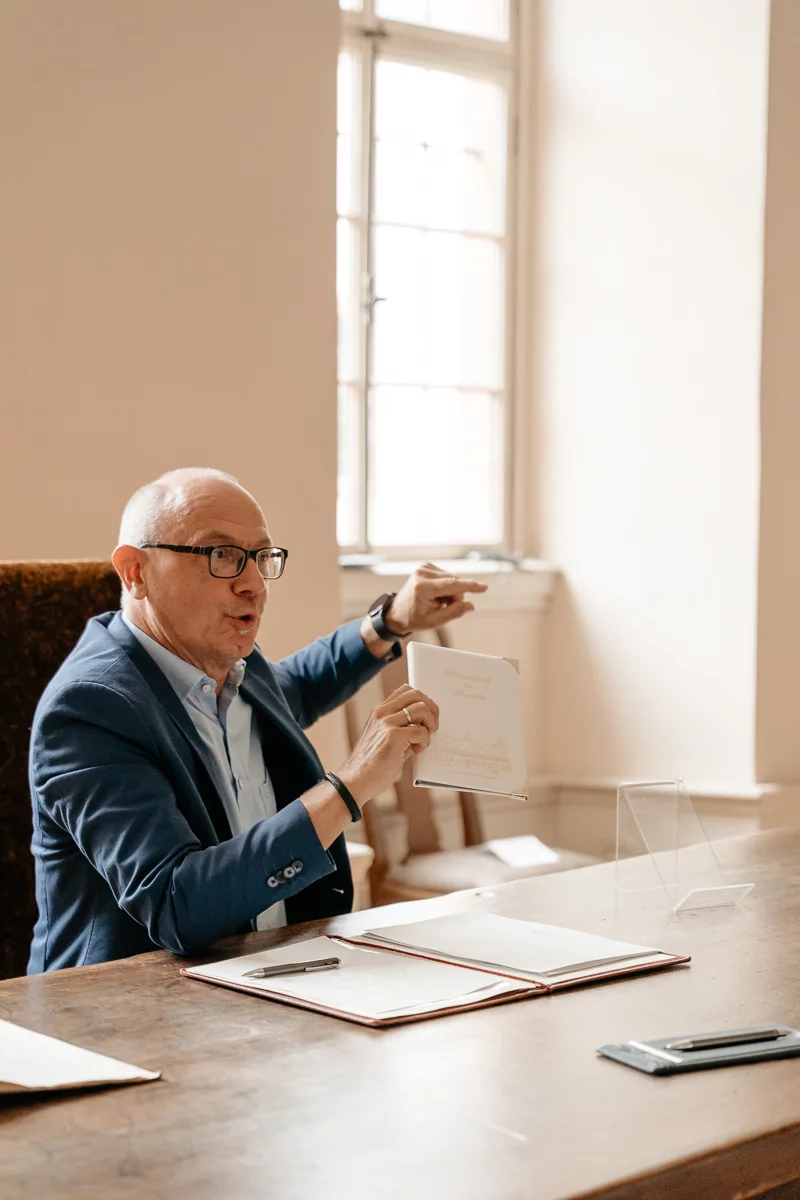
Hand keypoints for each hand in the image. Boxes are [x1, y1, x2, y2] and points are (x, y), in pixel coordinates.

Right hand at [336, 685, 438, 803]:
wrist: (356, 780)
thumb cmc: (371, 765)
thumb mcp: (383, 739)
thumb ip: (401, 729)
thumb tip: (423, 727)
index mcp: (379, 712)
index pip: (406, 691)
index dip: (421, 701)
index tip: (425, 717)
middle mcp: (382, 713)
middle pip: (417, 694)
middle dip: (431, 709)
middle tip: (431, 726)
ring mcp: (387, 723)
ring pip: (421, 709)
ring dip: (430, 724)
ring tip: (424, 739)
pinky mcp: (393, 737)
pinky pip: (421, 731)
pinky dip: (425, 741)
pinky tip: (416, 751)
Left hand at [385, 562, 487, 633]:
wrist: (397, 613)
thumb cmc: (413, 618)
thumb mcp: (433, 621)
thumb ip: (453, 613)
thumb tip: (470, 605)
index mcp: (422, 587)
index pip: (452, 585)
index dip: (470, 587)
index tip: (484, 587)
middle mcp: (422, 574)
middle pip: (454, 582)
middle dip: (455, 596)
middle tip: (443, 607)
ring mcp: (423, 568)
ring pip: (452, 578)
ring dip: (450, 592)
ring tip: (437, 601)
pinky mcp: (425, 566)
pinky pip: (446, 576)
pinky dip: (445, 586)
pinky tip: (436, 594)